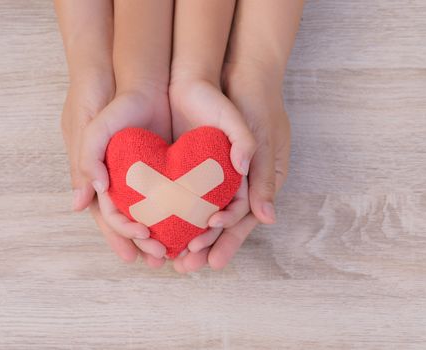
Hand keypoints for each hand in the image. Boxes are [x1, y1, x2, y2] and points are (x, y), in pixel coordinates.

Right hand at [78, 85, 171, 266]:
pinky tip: (194, 224)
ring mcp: (146, 174)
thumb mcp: (91, 129)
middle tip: (161, 260)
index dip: (119, 235)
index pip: (109, 215)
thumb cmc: (109, 103)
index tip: (135, 252)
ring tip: (179, 252)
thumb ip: (84, 162)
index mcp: (101, 178)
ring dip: (165, 233)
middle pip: (133, 219)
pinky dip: (182, 211)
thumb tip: (78, 205)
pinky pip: (175, 194)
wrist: (143, 78)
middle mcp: (123, 181)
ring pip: (155, 212)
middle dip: (145, 243)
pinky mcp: (168, 166)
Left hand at [168, 76, 256, 271]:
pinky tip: (159, 228)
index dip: (227, 238)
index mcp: (259, 180)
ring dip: (187, 236)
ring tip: (170, 258)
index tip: (208, 255)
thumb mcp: (261, 138)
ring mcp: (215, 174)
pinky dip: (174, 213)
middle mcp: (238, 182)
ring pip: (200, 213)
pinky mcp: (194, 166)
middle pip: (221, 222)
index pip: (243, 218)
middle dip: (205, 246)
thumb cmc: (253, 104)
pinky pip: (185, 195)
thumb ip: (262, 176)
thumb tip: (267, 219)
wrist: (223, 74)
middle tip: (186, 268)